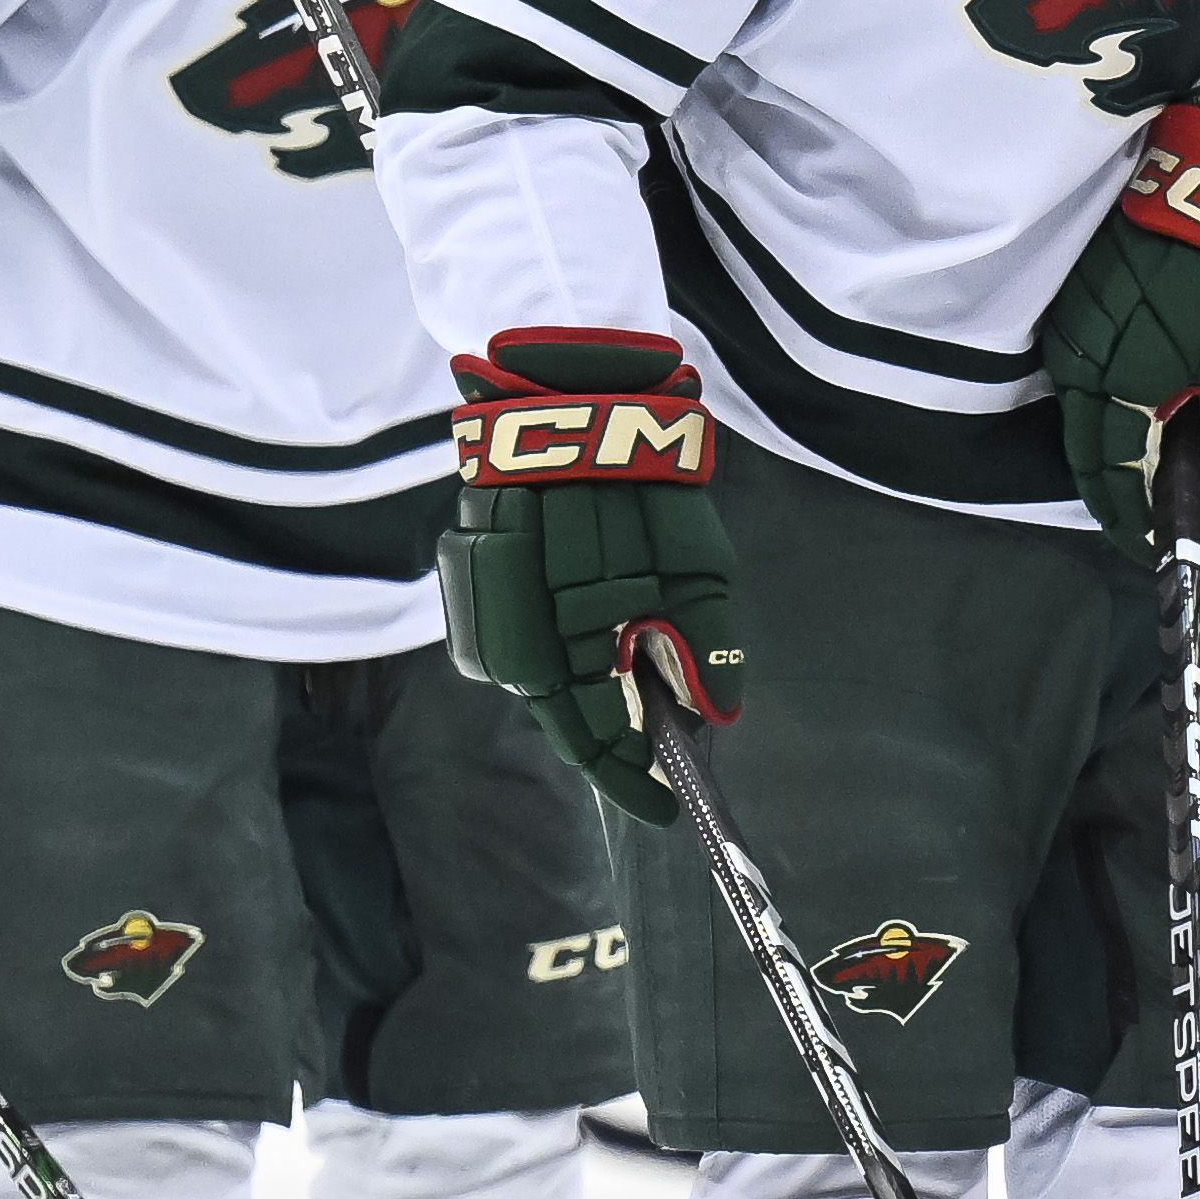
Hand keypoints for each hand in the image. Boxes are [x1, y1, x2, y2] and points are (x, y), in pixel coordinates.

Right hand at [438, 329, 739, 824]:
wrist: (567, 391)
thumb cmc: (642, 476)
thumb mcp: (697, 560)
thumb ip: (702, 638)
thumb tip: (716, 714)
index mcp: (570, 635)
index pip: (593, 735)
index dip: (629, 777)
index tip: (668, 807)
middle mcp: (518, 630)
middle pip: (561, 715)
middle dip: (609, 739)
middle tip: (658, 753)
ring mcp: (494, 600)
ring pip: (538, 679)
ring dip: (583, 694)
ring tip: (632, 694)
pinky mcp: (483, 567)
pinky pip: (520, 634)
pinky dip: (560, 651)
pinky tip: (592, 639)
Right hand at [1038, 94, 1199, 545]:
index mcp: (1126, 385)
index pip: (1109, 476)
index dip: (1129, 520)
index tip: (1151, 548)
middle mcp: (1086, 355)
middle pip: (1086, 441)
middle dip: (1116, 485)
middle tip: (1146, 515)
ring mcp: (1080, 312)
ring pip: (1081, 398)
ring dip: (1107, 435)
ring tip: (1144, 463)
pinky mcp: (1089, 278)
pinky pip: (1085, 355)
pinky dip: (1107, 389)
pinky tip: (1136, 399)